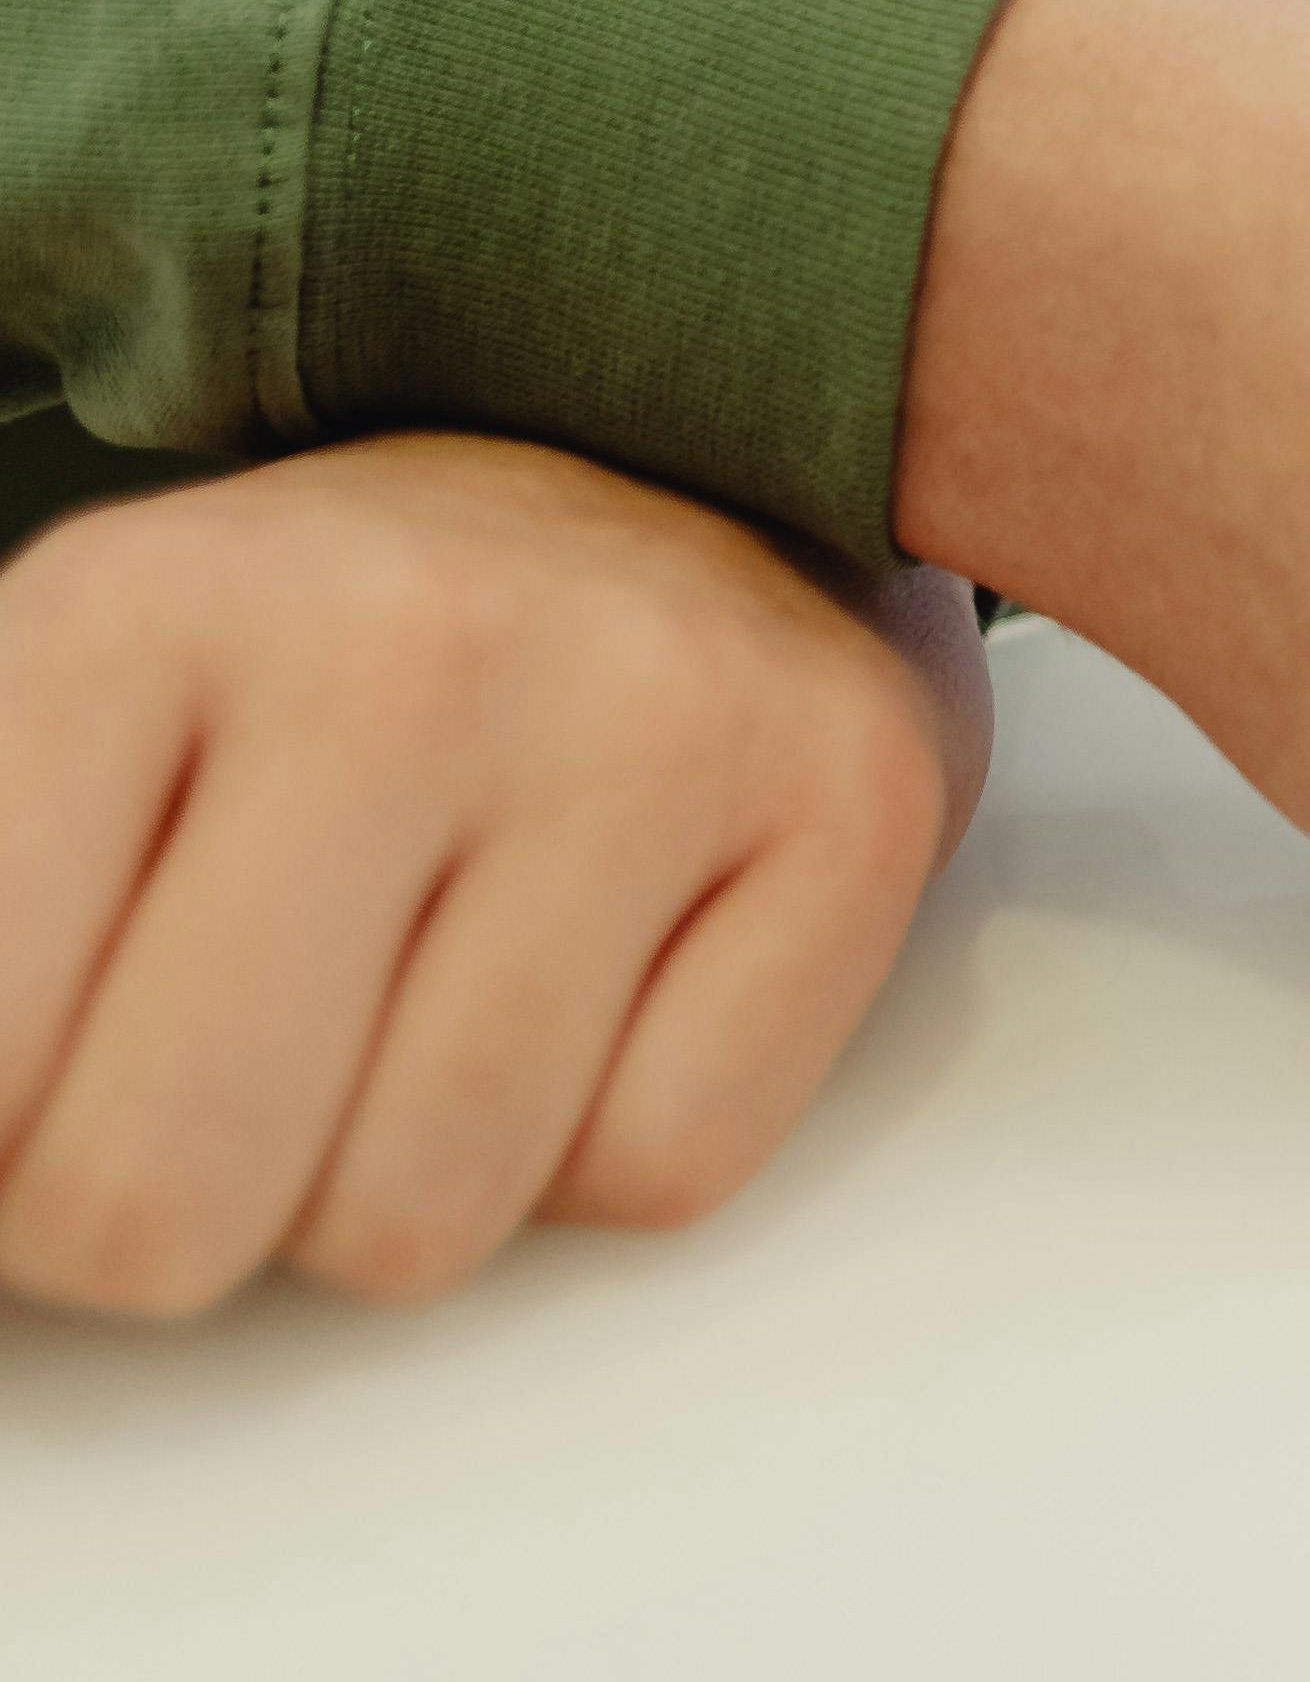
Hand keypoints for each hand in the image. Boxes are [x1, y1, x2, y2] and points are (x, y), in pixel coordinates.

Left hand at [0, 434, 966, 1317]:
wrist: (676, 461)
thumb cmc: (339, 654)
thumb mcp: (63, 721)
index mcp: (139, 610)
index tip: (51, 1086)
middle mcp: (405, 641)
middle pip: (166, 1192)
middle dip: (161, 1220)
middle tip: (210, 1108)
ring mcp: (654, 713)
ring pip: (421, 1215)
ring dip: (390, 1191)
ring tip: (410, 1032)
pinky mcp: (856, 794)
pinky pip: (663, 1170)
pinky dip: (606, 1149)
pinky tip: (596, 999)